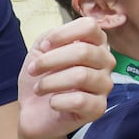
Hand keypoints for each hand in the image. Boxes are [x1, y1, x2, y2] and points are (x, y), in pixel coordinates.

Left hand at [17, 18, 114, 138]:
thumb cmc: (42, 78)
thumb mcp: (41, 50)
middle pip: (84, 51)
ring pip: (81, 76)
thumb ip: (51, 36)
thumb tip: (56, 39)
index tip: (44, 47)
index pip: (90, 26)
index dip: (63, 34)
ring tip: (39, 89)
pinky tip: (53, 103)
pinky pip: (80, 100)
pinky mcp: (98, 108)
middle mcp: (105, 62)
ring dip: (50, 82)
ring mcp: (105, 85)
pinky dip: (58, 101)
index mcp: (95, 44)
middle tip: (33, 70)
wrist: (34, 112)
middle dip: (50, 60)